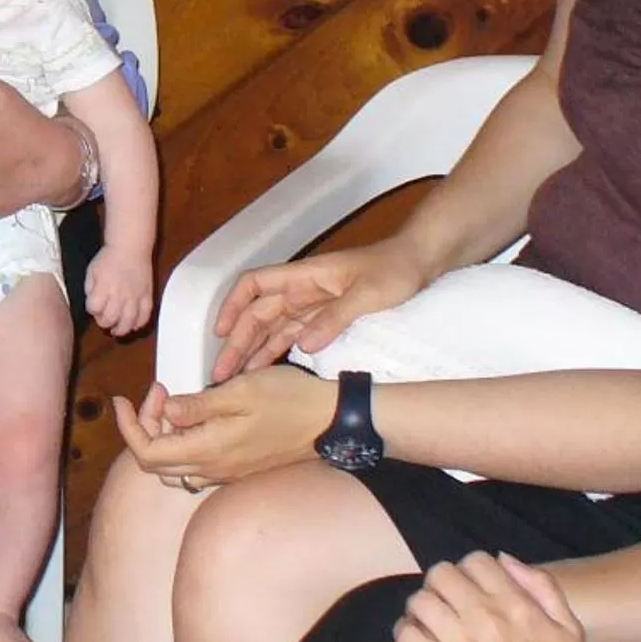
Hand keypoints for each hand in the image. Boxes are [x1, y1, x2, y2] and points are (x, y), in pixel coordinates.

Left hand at [85, 249, 154, 336]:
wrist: (131, 247)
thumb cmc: (109, 258)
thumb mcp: (91, 271)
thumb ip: (90, 289)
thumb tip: (93, 304)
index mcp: (103, 287)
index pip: (93, 308)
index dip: (92, 309)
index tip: (94, 306)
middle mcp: (119, 294)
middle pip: (110, 319)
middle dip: (104, 322)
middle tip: (104, 319)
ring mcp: (134, 297)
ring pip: (128, 322)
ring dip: (121, 329)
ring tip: (117, 330)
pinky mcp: (147, 296)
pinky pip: (145, 316)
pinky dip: (139, 323)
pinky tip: (134, 325)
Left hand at [108, 365, 337, 490]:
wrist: (331, 422)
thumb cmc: (289, 400)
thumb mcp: (241, 391)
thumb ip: (198, 404)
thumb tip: (166, 411)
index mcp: (208, 449)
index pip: (147, 452)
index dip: (128, 426)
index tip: (123, 398)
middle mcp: (213, 469)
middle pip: (155, 463)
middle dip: (144, 427)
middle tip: (159, 393)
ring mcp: (226, 473)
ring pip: (174, 468)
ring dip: (163, 438)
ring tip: (174, 405)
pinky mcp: (238, 469)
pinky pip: (196, 467)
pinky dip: (183, 445)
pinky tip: (197, 418)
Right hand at [212, 237, 427, 381]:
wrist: (420, 263)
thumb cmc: (394, 269)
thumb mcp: (368, 294)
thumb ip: (335, 318)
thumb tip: (301, 345)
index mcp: (305, 276)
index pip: (255, 284)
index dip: (233, 305)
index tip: (220, 331)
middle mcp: (302, 291)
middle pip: (258, 313)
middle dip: (237, 341)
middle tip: (220, 372)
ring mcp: (312, 306)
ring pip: (271, 329)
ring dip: (252, 351)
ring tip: (234, 379)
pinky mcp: (324, 319)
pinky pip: (292, 336)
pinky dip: (275, 352)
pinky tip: (264, 371)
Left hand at [392, 553, 591, 641]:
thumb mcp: (569, 630)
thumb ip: (543, 588)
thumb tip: (504, 559)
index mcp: (515, 604)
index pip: (474, 560)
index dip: (468, 570)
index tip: (469, 589)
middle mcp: (484, 618)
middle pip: (440, 574)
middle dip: (440, 584)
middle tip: (444, 603)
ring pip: (420, 601)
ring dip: (421, 608)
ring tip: (428, 622)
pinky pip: (407, 635)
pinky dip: (406, 633)